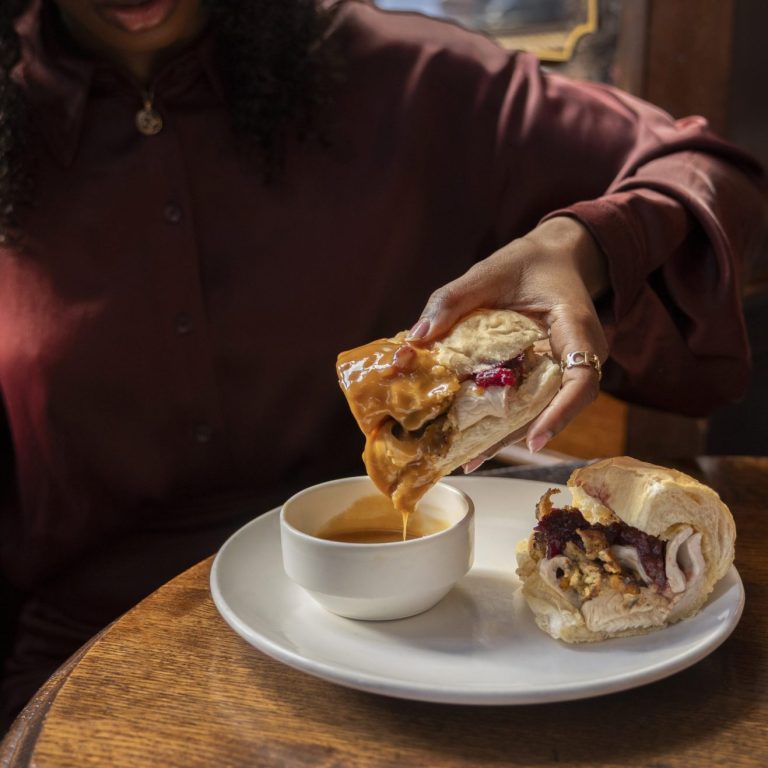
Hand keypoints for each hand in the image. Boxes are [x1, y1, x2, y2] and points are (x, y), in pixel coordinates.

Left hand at [408, 216, 608, 462]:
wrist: (553, 259)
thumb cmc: (527, 262)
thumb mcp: (489, 271)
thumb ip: (453, 299)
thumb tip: (416, 338)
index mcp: (576, 327)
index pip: (581, 380)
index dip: (560, 414)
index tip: (533, 441)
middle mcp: (579, 355)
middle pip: (555, 406)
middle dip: (516, 436)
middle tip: (473, 458)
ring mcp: (564, 368)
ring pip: (540, 410)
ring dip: (505, 435)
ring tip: (467, 459)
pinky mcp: (547, 374)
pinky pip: (529, 400)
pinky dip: (502, 418)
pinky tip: (472, 437)